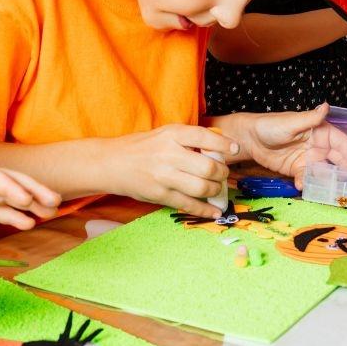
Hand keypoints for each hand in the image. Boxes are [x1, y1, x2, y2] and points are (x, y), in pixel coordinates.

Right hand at [109, 124, 239, 215]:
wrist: (110, 163)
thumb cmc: (143, 147)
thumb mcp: (166, 134)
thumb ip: (190, 139)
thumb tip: (220, 147)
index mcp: (172, 135)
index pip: (205, 138)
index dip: (224, 144)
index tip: (235, 149)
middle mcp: (168, 155)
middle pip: (208, 167)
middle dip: (222, 172)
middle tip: (223, 173)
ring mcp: (163, 177)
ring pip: (201, 188)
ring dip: (216, 190)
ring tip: (217, 188)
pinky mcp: (159, 195)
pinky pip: (188, 205)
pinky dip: (205, 210)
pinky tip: (215, 211)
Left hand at [234, 104, 346, 188]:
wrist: (249, 139)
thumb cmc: (270, 125)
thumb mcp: (292, 122)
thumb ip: (311, 118)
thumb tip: (326, 106)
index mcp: (320, 131)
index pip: (341, 142)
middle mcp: (317, 146)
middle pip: (337, 159)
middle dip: (346, 170)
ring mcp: (308, 159)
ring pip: (324, 171)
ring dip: (329, 180)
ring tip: (334, 190)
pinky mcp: (297, 170)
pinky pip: (307, 178)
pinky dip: (307, 183)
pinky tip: (304, 186)